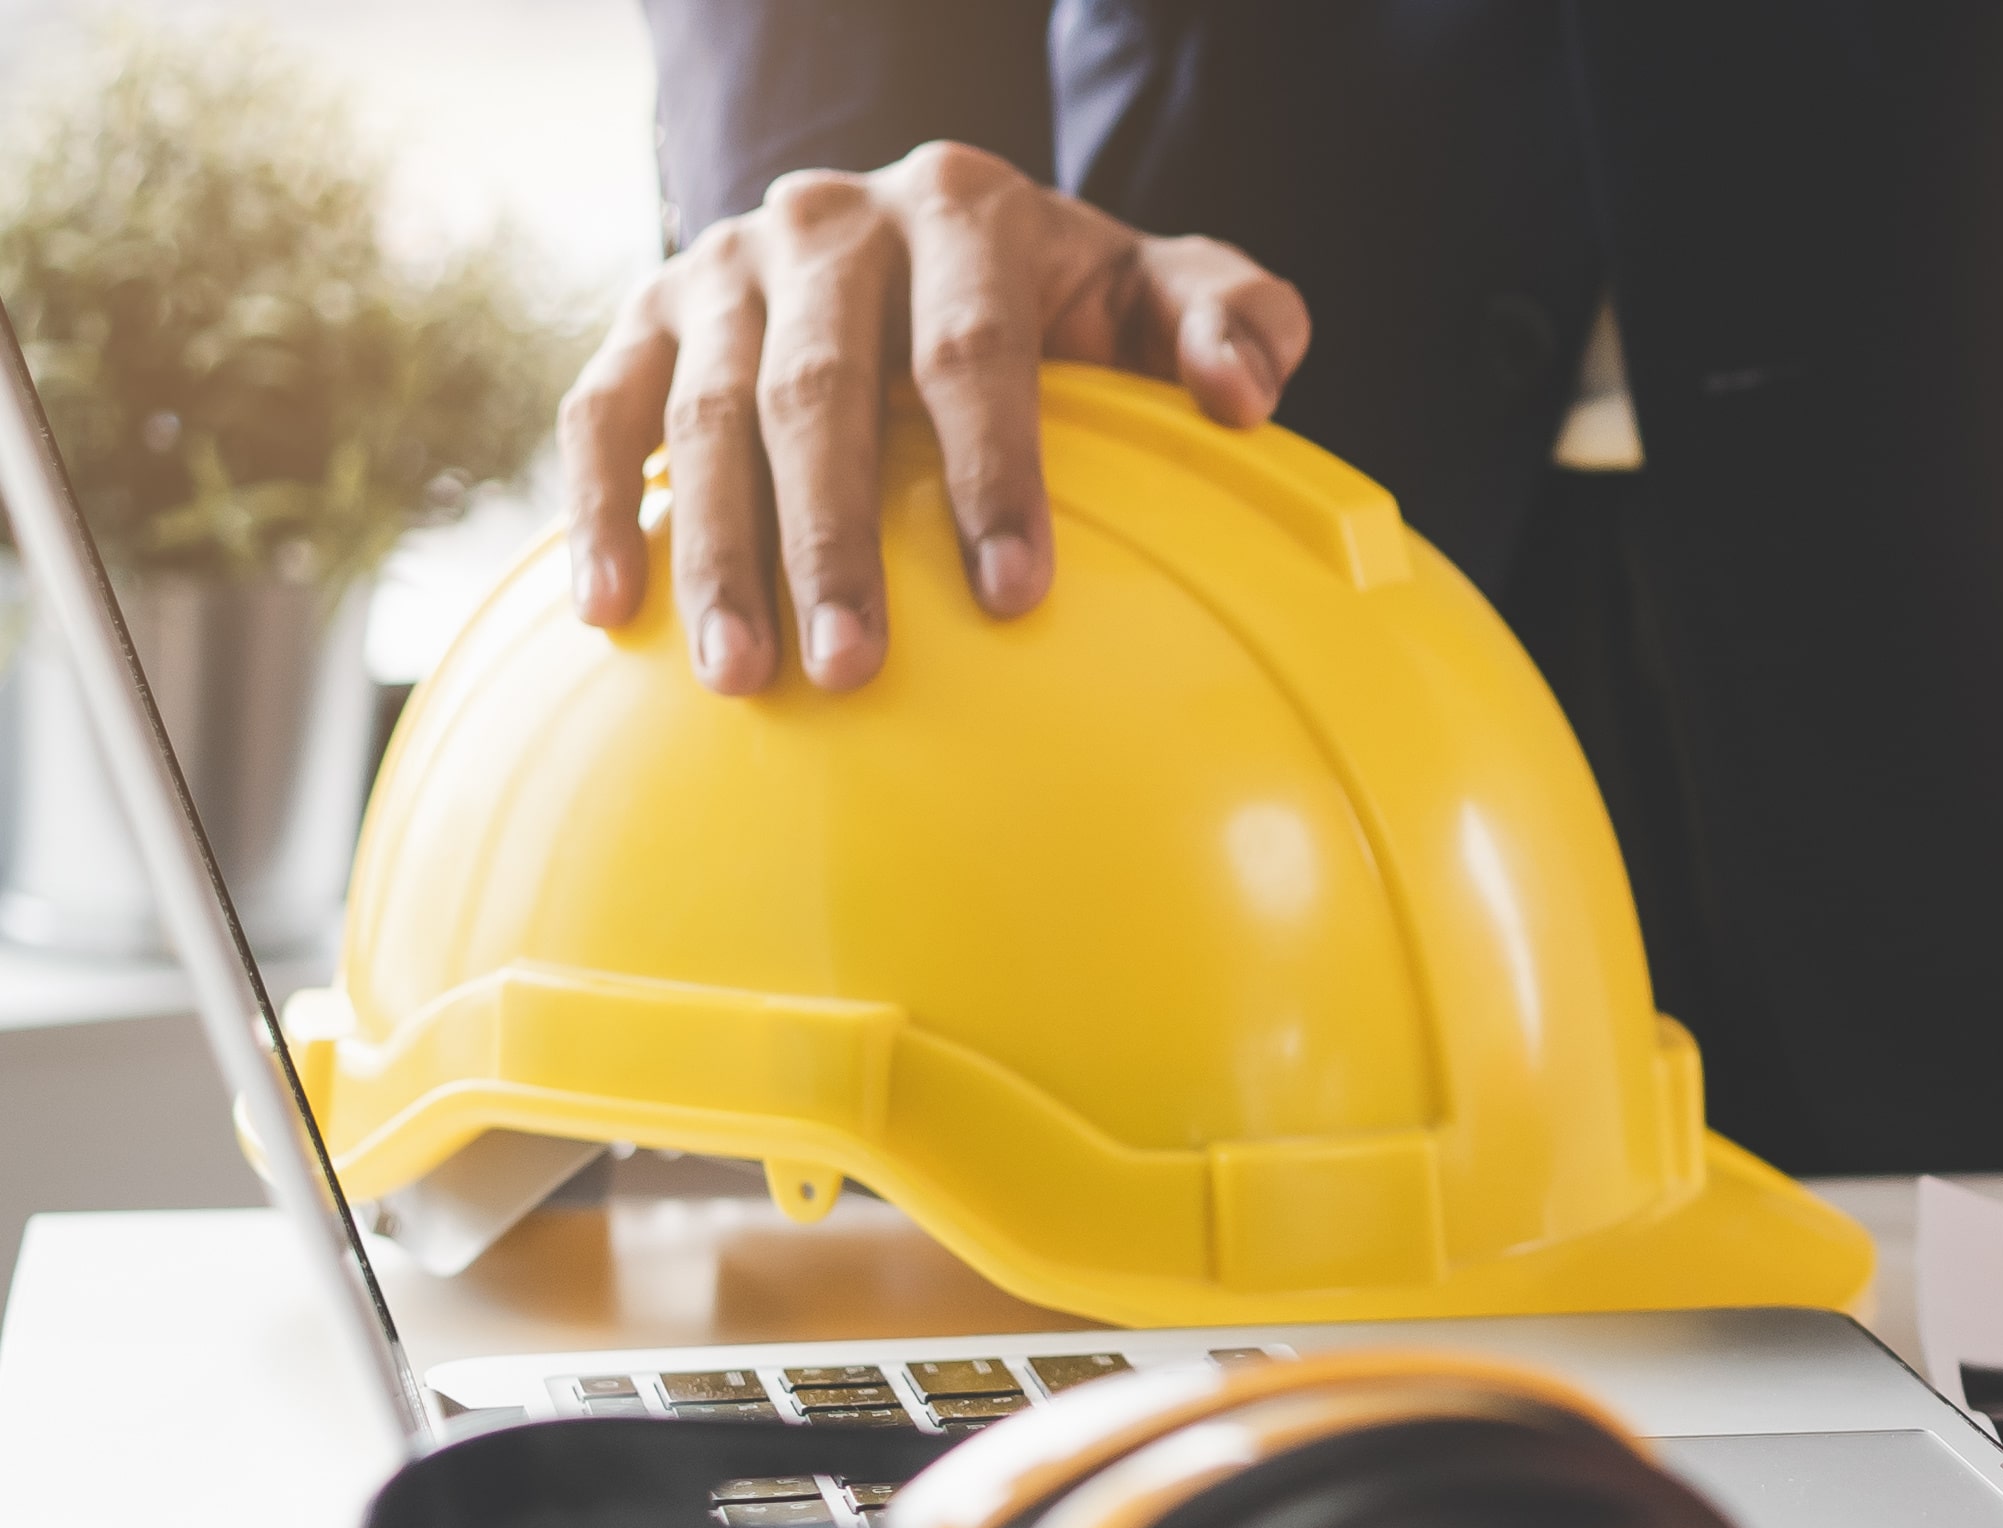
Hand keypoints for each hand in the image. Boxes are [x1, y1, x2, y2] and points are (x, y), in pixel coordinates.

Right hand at [562, 140, 1307, 694]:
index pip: (973, 350)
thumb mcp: (1161, 288)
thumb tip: (1239, 396)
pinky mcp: (647, 315)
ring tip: (746, 679)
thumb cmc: (1068, 297)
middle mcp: (830, 223)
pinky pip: (604, 414)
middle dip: (833, 539)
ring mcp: (726, 267)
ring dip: (719, 554)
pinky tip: (610, 617)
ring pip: (706, 416)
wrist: (930, 234)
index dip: (992, 471)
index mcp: (962, 210)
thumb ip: (1235, 320)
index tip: (1016, 595)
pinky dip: (599, 511)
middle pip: (820, 391)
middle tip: (852, 670)